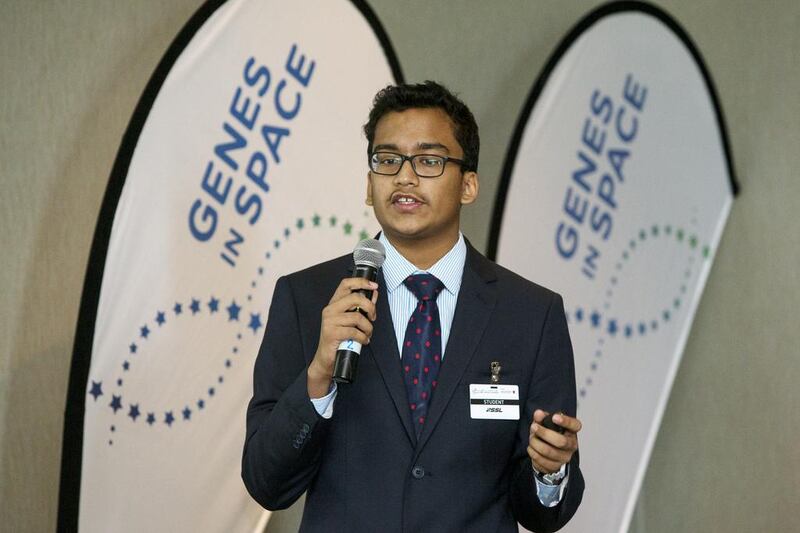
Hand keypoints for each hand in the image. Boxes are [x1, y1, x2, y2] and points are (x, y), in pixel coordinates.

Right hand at [307, 278, 378, 396]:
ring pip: (357, 317)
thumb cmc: (340, 339)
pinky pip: (354, 331)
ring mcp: (329, 321)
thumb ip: (362, 306)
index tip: (373, 286)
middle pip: (355, 298)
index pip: (346, 284)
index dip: (361, 282)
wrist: (327, 359)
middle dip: (370, 307)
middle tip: (373, 318)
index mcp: (334, 303)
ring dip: (368, 327)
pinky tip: (364, 341)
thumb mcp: (351, 320)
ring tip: (367, 334)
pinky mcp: (331, 333)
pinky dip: (363, 337)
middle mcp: (330, 309)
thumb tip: (373, 293)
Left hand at [527, 410, 581, 473]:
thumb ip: (541, 418)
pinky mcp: (555, 467)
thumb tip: (538, 414)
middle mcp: (571, 445)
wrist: (547, 454)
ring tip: (531, 439)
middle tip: (534, 427)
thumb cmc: (549, 436)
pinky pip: (542, 461)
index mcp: (571, 432)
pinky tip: (531, 448)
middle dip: (544, 433)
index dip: (566, 421)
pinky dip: (533, 453)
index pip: (575, 425)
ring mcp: (564, 458)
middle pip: (561, 441)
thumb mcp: (545, 424)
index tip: (554, 417)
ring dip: (536, 443)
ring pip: (549, 452)